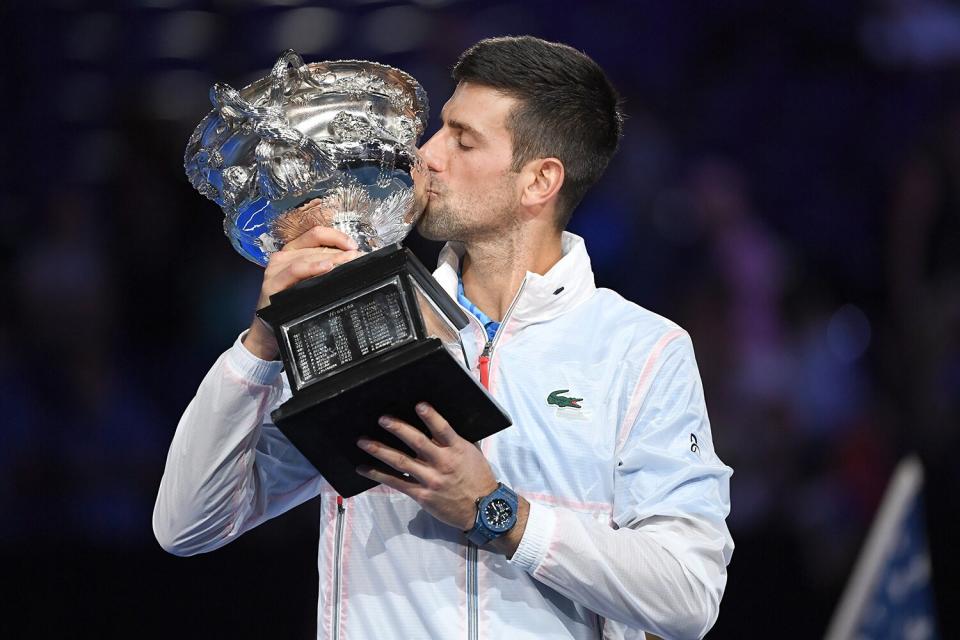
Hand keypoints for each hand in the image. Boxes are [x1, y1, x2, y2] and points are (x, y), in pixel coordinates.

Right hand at [243, 225, 360, 359]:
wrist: (270, 330)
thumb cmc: (292, 305)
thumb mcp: (311, 282)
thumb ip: (326, 269)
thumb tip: (353, 260)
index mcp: (293, 251)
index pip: (317, 235)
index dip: (337, 237)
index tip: (354, 246)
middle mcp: (283, 257)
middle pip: (316, 247)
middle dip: (340, 252)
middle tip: (358, 258)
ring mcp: (276, 269)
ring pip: (308, 256)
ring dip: (331, 258)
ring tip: (348, 262)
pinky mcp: (272, 284)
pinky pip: (295, 270)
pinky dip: (312, 267)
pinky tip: (326, 267)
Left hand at [356, 402, 498, 530]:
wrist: (483, 509)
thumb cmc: (478, 478)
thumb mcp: (471, 454)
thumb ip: (454, 441)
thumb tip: (435, 426)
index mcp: (457, 450)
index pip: (443, 429)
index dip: (431, 416)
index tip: (419, 405)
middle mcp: (442, 463)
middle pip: (417, 442)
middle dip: (398, 429)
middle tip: (383, 419)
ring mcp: (431, 480)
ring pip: (401, 462)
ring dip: (380, 450)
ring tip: (363, 442)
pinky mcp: (422, 495)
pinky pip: (397, 483)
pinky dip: (379, 475)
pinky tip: (364, 468)